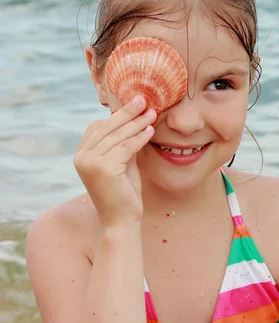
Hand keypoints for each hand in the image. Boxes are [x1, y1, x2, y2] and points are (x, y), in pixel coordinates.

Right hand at [74, 95, 155, 226]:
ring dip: (137, 123)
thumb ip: (123, 144)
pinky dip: (140, 138)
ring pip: (118, 136)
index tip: (135, 105)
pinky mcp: (103, 168)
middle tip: (144, 100)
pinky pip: (126, 147)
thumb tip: (135, 119)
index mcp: (81, 155)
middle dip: (127, 113)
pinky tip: (151, 131)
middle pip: (107, 127)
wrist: (121, 222)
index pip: (97, 127)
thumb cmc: (124, 194)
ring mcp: (90, 162)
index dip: (116, 115)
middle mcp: (81, 157)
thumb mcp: (122, 163)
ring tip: (152, 114)